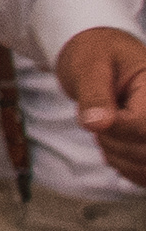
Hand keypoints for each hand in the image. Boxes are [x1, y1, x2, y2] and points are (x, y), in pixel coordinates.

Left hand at [58, 26, 145, 186]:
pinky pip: (144, 174)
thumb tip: (96, 124)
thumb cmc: (97, 55)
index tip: (96, 115)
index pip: (144, 126)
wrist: (104, 56)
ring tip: (107, 127)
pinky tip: (116, 142)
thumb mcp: (90, 66)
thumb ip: (94, 95)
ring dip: (116, 155)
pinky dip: (124, 165)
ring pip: (144, 166)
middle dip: (112, 141)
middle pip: (144, 151)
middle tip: (99, 117)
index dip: (116, 129)